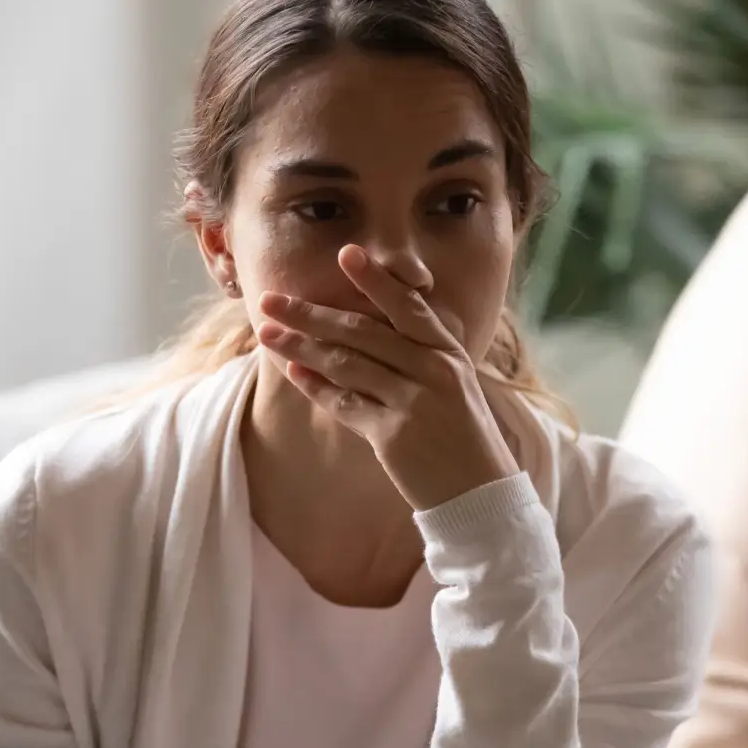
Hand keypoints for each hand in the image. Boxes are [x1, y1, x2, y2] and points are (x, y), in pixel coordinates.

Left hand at [256, 244, 519, 510]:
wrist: (480, 493)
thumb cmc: (463, 435)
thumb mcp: (454, 384)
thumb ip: (419, 353)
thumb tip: (367, 326)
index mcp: (448, 352)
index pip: (407, 306)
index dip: (375, 279)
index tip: (345, 253)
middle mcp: (433, 370)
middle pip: (362, 332)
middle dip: (311, 313)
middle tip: (271, 299)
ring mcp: (413, 402)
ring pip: (346, 365)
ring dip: (301, 346)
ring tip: (267, 333)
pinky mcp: (393, 436)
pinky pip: (345, 404)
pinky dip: (317, 387)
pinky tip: (294, 371)